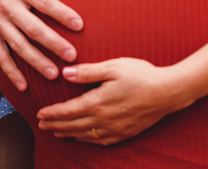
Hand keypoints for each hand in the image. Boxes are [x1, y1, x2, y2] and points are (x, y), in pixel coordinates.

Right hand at [0, 0, 82, 91]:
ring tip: (53, 74)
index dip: (61, 13)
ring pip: (18, 45)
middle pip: (33, 28)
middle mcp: (7, 6)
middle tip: (73, 57)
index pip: (44, 2)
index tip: (79, 25)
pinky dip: (11, 71)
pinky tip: (24, 85)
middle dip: (53, 44)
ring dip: (36, 61)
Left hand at [35, 58, 192, 145]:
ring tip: (57, 132)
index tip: (39, 114)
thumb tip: (65, 73)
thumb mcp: (113, 67)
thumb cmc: (141, 75)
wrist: (168, 92)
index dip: (52, 113)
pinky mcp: (125, 133)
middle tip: (41, 125)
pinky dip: (87, 140)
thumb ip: (87, 71)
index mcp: (98, 102)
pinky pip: (101, 141)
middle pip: (73, 125)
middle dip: (55, 125)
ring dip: (68, 133)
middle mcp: (104, 119)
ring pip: (85, 135)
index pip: (68, 111)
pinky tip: (83, 138)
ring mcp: (115, 128)